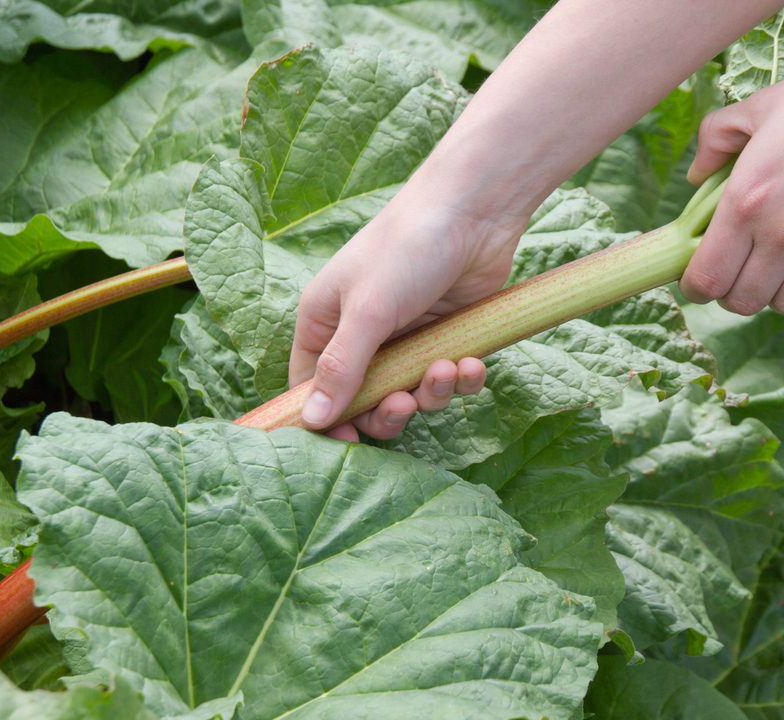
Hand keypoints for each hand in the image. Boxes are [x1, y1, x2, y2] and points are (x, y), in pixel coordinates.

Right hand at [289, 194, 525, 441]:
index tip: (348, 443)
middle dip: (386, 413)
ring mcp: (403, 339)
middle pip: (362, 404)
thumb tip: (312, 420)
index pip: (309, 388)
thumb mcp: (367, 311)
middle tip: (404, 404)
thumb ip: (341, 368)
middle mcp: (359, 336)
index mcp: (323, 324)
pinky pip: (446, 380)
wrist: (474, 211)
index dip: (325, 421)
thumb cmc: (407, 248)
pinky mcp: (443, 338)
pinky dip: (460, 380)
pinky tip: (471, 363)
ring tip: (447, 369)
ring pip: (409, 396)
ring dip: (430, 394)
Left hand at [680, 14, 783, 315]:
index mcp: (746, 199)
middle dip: (736, 293)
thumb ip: (715, 140)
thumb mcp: (761, 106)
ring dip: (781, 294)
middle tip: (746, 273)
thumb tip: (694, 176)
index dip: (696, 287)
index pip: (705, 279)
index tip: (702, 281)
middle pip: (743, 302)